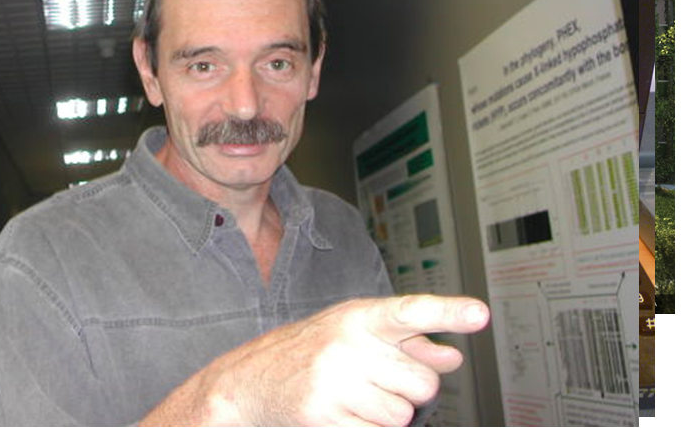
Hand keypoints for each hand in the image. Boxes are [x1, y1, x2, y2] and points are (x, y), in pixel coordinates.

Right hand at [201, 294, 488, 425]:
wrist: (250, 380)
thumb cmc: (310, 353)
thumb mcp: (355, 333)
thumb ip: (406, 341)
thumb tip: (451, 356)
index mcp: (357, 317)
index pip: (409, 312)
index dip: (446, 313)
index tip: (479, 314)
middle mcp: (346, 344)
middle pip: (423, 383)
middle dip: (408, 390)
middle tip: (375, 380)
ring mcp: (334, 382)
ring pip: (403, 416)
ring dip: (386, 415)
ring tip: (353, 397)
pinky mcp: (324, 417)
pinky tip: (344, 414)